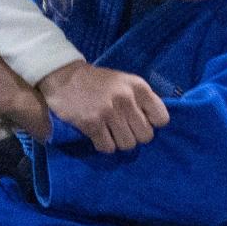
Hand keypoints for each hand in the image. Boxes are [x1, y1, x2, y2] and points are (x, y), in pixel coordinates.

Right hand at [38, 59, 169, 153]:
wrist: (64, 77)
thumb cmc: (98, 82)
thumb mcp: (125, 82)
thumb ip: (141, 99)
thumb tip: (155, 123)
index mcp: (138, 87)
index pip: (162, 119)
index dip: (151, 123)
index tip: (140, 120)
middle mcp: (126, 98)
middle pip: (146, 136)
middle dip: (135, 135)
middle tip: (123, 128)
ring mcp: (109, 111)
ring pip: (128, 144)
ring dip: (118, 142)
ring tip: (109, 131)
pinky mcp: (92, 124)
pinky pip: (108, 147)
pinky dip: (103, 145)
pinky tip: (97, 134)